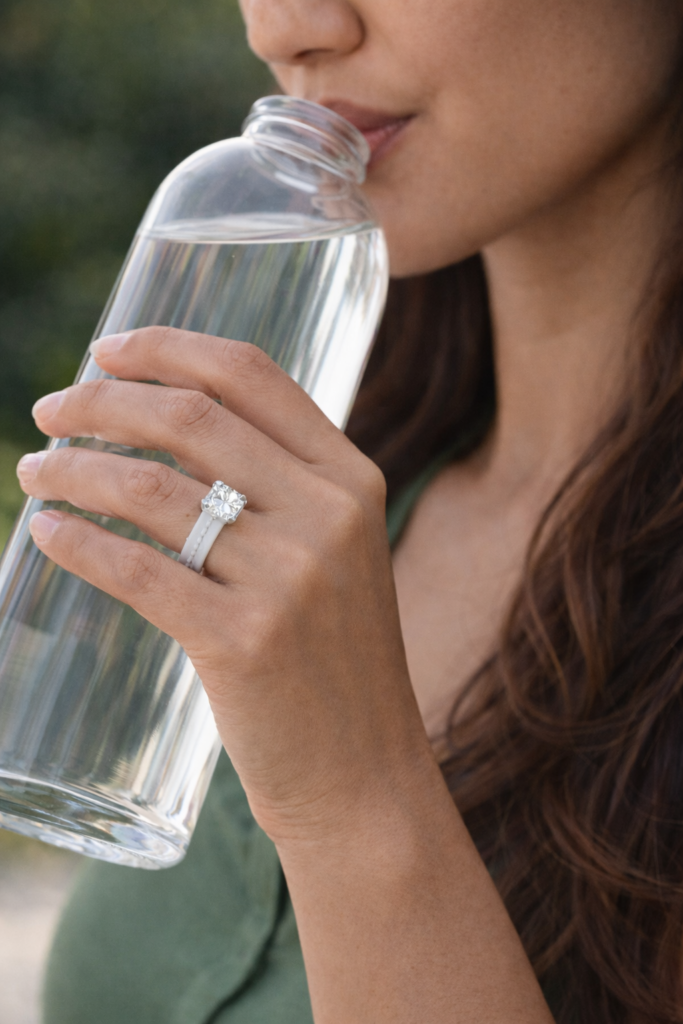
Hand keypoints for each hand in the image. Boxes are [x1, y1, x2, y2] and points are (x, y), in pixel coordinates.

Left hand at [18, 328, 432, 845]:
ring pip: (153, 490)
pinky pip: (138, 569)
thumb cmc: (335, 663)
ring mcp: (289, 578)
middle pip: (191, 419)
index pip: (251, 374)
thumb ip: (274, 492)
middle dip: (102, 401)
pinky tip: (47, 532)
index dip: (168, 348)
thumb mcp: (332, 556)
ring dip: (75, 469)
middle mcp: (328, 514)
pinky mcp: (243, 642)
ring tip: (36, 471)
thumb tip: (163, 437)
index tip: (106, 349)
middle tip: (50, 412)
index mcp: (352, 479)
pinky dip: (79, 541)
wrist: (365, 776)